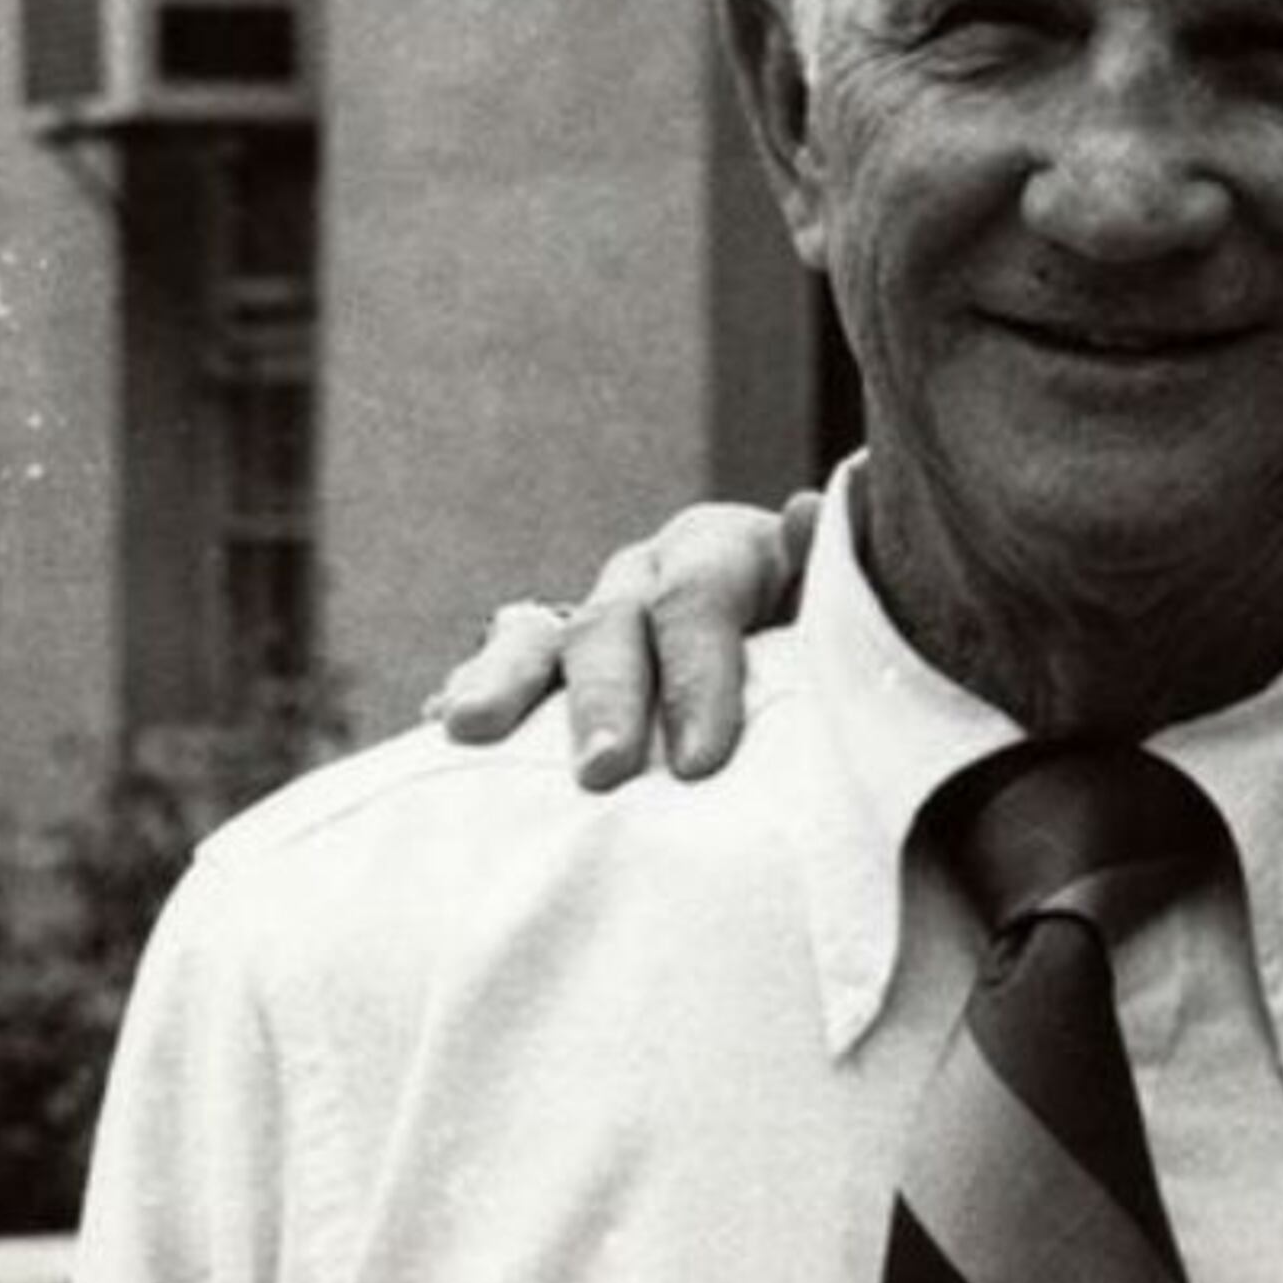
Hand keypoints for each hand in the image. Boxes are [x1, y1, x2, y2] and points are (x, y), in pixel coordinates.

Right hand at [427, 493, 818, 788]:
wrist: (796, 663)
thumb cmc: (827, 655)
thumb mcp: (838, 616)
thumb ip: (827, 576)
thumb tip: (808, 511)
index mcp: (721, 552)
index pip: (699, 599)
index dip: (698, 676)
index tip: (703, 761)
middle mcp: (647, 576)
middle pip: (613, 625)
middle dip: (604, 699)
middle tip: (602, 771)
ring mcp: (590, 618)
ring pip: (536, 637)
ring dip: (503, 681)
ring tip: (469, 726)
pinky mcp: (547, 665)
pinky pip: (498, 672)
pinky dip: (471, 693)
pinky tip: (444, 726)